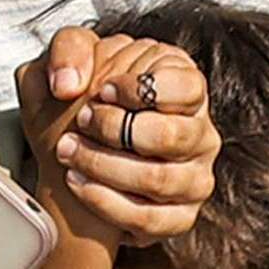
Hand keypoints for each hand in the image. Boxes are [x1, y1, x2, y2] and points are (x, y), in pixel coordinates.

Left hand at [17, 31, 213, 255]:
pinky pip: (151, 219)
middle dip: (114, 129)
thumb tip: (67, 84)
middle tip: (81, 121)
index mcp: (189, 90)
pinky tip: (79, 183)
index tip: (103, 90)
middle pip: (171, 135)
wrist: (79, 149)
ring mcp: (195, 179)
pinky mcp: (180, 217)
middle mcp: (201, 135)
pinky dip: (108, 203)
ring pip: (159, 179)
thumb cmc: (89, 101)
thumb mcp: (76, 61)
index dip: (140, 90)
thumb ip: (70, 49)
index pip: (188, 87)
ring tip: (70, 152)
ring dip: (105, 166)